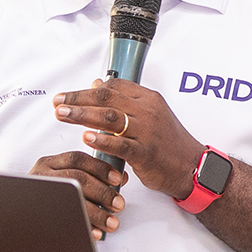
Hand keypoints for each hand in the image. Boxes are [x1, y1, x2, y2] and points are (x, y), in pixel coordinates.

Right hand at [30, 151, 126, 239]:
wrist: (20, 214)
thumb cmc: (50, 195)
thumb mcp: (65, 178)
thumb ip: (91, 175)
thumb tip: (121, 177)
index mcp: (49, 163)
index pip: (77, 158)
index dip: (100, 168)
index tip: (117, 179)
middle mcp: (43, 175)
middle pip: (77, 178)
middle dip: (103, 192)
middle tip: (118, 204)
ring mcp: (40, 193)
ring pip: (73, 198)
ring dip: (98, 212)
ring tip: (112, 222)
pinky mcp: (39, 215)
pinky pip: (64, 220)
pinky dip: (84, 226)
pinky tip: (96, 233)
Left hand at [53, 78, 205, 199]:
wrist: (193, 168)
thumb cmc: (168, 142)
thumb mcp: (149, 114)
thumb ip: (123, 100)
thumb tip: (96, 84)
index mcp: (148, 99)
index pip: (113, 85)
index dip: (86, 89)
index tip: (67, 96)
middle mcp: (148, 111)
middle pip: (106, 98)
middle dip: (78, 99)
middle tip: (58, 103)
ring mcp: (148, 131)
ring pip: (110, 117)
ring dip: (82, 115)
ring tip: (63, 115)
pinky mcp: (147, 153)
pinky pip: (121, 145)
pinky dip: (102, 140)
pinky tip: (86, 138)